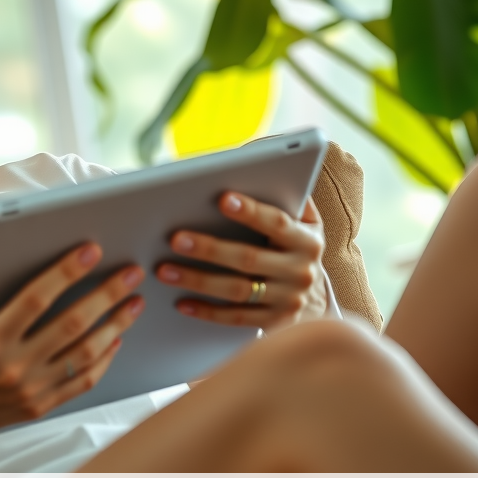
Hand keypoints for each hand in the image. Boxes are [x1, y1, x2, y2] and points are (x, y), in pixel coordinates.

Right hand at [0, 244, 143, 471]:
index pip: (35, 299)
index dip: (66, 272)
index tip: (91, 250)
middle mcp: (14, 367)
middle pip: (72, 323)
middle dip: (107, 294)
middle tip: (131, 272)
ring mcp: (31, 389)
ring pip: (85, 353)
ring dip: (115, 325)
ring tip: (135, 302)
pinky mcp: (39, 406)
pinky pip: (82, 382)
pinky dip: (104, 360)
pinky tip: (116, 339)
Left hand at [155, 193, 329, 331]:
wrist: (313, 294)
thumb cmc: (289, 243)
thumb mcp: (298, 218)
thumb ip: (280, 191)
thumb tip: (254, 154)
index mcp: (307, 240)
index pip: (277, 222)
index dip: (251, 211)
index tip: (223, 198)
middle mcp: (301, 272)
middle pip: (249, 259)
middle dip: (209, 248)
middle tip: (174, 238)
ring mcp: (288, 301)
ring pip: (237, 290)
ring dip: (197, 280)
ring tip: (165, 270)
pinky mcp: (273, 324)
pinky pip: (235, 318)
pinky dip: (206, 311)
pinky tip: (180, 301)